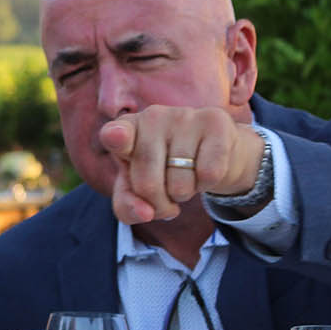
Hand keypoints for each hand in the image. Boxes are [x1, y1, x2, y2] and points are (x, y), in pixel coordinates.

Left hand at [98, 106, 265, 224]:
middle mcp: (152, 116)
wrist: (213, 153)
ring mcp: (183, 116)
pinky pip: (209, 174)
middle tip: (165, 195)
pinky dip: (206, 185)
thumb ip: (128, 206)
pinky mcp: (215, 121)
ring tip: (185, 176)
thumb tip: (145, 214)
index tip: (116, 136)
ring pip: (180, 185)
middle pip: (147, 183)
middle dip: (158, 204)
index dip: (116, 137)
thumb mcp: (138, 191)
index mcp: (126, 130)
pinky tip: (203, 169)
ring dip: (184, 195)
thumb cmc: (165, 171)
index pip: (115, 133)